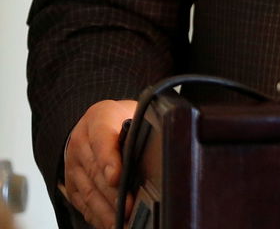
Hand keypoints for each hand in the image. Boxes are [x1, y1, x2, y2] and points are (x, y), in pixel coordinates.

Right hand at [61, 100, 136, 228]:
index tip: (117, 177)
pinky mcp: (72, 183)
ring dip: (105, 209)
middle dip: (113, 193)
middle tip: (128, 208)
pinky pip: (82, 201)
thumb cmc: (121, 118)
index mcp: (99, 118)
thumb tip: (157, 150)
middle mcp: (81, 142)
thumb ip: (140, 129)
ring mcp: (73, 164)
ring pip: (89, 190)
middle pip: (96, 171)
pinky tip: (109, 223)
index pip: (102, 139)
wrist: (98, 122)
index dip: (109, 160)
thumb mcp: (134, 112)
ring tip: (121, 221)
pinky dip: (96, 215)